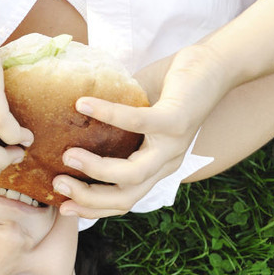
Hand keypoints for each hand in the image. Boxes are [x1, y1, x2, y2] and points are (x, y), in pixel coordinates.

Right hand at [56, 44, 232, 218]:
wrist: (214, 65)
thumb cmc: (170, 88)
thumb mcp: (137, 115)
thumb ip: (111, 125)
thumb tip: (69, 120)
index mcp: (155, 166)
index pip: (123, 200)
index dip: (92, 209)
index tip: (62, 205)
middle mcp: (165, 163)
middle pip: (126, 197)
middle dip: (88, 198)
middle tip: (58, 184)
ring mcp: (172, 145)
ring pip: (133, 174)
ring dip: (96, 170)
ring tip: (69, 155)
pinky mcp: (175, 120)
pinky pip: (137, 123)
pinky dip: (107, 114)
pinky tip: (84, 104)